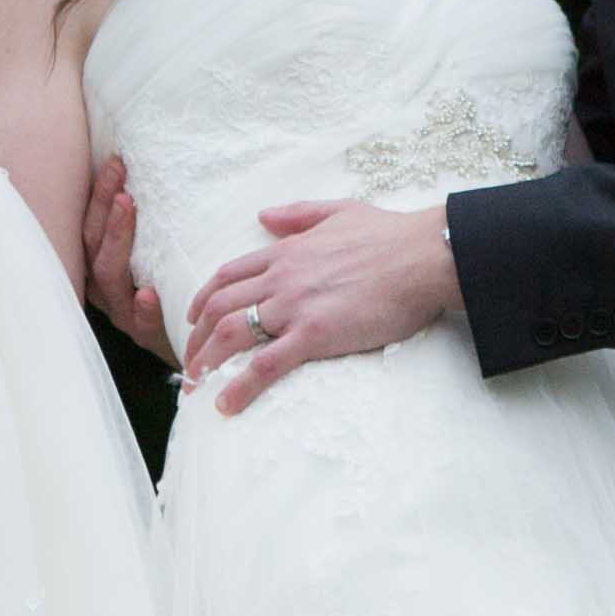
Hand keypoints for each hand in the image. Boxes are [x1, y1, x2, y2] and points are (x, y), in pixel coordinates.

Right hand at [78, 155, 170, 362]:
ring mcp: (121, 311)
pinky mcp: (143, 336)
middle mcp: (103, 286)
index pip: (91, 222)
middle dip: (106, 207)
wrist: (188, 344)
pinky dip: (142, 308)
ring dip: (118, 241)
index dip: (99, 193)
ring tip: (129, 208)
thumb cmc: (167, 291)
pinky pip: (139, 322)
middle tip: (121, 177)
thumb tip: (145, 172)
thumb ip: (143, 224)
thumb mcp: (151, 256)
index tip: (115, 161)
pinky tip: (148, 293)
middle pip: (95, 242)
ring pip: (109, 276)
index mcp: (98, 263)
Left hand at [181, 199, 458, 413]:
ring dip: (206, 361)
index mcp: (286, 253)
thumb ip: (299, 215)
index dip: (205, 299)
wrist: (424, 256)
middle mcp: (281, 278)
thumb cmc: (393, 235)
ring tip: (196, 385)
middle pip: (220, 307)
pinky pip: (266, 365)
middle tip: (189, 361)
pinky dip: (240, 386)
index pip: (228, 275)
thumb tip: (264, 216)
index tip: (194, 319)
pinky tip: (226, 404)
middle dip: (196, 337)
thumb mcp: (340, 211)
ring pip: (232, 334)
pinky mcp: (315, 334)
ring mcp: (295, 306)